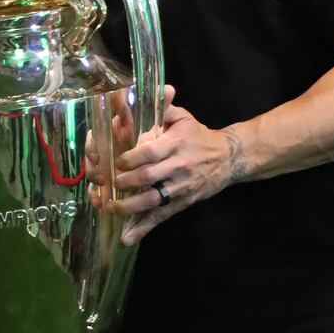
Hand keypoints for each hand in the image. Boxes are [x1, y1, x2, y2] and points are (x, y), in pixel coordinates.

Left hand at [96, 87, 243, 244]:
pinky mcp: (183, 203)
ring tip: (109, 208)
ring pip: (152, 200)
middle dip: (124, 182)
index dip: (131, 158)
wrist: (229, 158)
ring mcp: (181, 187)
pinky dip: (144, 229)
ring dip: (128, 207)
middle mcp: (179, 166)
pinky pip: (161, 216)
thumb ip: (161, 108)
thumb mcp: (182, 117)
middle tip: (104, 183)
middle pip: (148, 177)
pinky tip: (127, 239)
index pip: (151, 152)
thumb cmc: (198, 134)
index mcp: (177, 143)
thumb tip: (137, 93)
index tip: (115, 160)